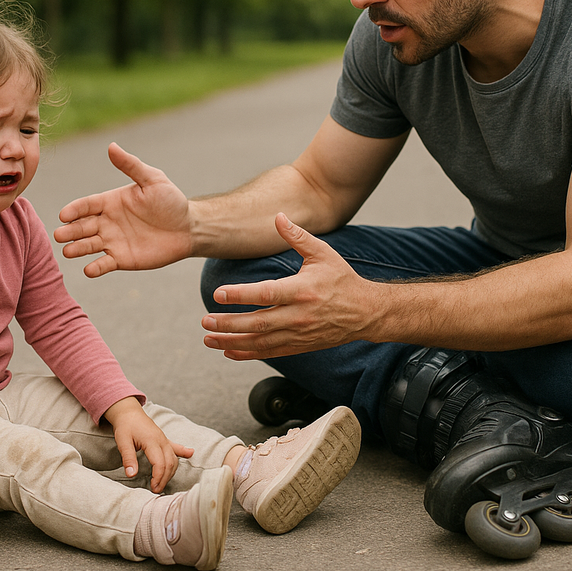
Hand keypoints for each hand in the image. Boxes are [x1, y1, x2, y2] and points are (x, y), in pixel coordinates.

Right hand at [55, 143, 192, 276]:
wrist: (188, 228)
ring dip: (77, 248)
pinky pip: (104, 263)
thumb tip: (111, 146)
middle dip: (70, 231)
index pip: (86, 205)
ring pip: (88, 245)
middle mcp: (106, 222)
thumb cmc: (171, 201)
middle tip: (59, 235)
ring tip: (68, 251)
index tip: (63, 215)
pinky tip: (89, 270)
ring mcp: (112, 241)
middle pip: (82, 226)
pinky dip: (95, 267)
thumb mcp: (152, 180)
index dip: (74, 209)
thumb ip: (131, 166)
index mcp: (110, 202)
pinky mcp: (121, 259)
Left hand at [104, 397, 193, 492]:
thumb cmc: (125, 426)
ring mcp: (164, 439)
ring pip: (173, 458)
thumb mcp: (122, 442)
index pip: (160, 463)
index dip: (158, 477)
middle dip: (164, 478)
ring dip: (170, 472)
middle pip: (169, 463)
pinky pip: (175, 447)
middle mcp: (161, 440)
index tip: (152, 488)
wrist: (129, 412)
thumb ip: (128, 458)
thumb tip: (131, 475)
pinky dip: (183, 452)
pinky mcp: (164, 439)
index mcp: (152, 441)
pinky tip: (190, 454)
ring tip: (162, 483)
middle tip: (156, 490)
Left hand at [202, 213, 377, 359]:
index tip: (218, 294)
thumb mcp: (323, 253)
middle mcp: (299, 315)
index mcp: (302, 290)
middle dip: (229, 323)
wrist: (365, 312)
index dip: (240, 295)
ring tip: (208, 338)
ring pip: (260, 342)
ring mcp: (298, 334)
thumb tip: (278, 216)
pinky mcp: (299, 346)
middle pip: (258, 322)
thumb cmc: (341, 279)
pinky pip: (269, 352)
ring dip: (231, 342)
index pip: (265, 293)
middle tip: (205, 320)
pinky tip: (228, 351)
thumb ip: (297, 237)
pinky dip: (247, 354)